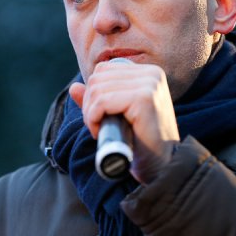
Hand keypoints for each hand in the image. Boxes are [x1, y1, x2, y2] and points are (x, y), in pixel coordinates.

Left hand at [69, 61, 179, 183]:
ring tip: (101, 130)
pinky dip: (93, 119)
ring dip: (90, 114)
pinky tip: (100, 132)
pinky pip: (102, 101)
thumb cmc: (141, 142)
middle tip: (97, 126)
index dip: (92, 94)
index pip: (103, 69)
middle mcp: (152, 74)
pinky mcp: (144, 98)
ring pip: (97, 89)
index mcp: (148, 72)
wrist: (162, 165)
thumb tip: (73, 87)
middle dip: (89, 104)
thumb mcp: (117, 115)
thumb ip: (97, 99)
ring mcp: (150, 84)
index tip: (99, 117)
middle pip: (97, 78)